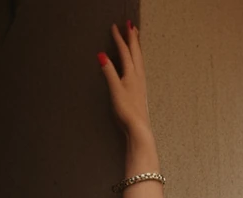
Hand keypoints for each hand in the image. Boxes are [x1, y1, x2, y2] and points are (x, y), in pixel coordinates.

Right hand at [97, 21, 151, 139]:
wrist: (138, 128)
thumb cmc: (126, 111)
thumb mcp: (115, 90)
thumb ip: (109, 72)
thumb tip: (101, 56)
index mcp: (132, 74)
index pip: (125, 52)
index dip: (119, 39)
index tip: (115, 27)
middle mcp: (138, 76)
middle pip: (136, 52)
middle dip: (132, 38)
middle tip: (130, 25)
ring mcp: (141, 83)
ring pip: (139, 59)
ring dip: (137, 47)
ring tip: (136, 37)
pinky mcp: (141, 90)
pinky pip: (140, 67)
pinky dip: (138, 58)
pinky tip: (137, 62)